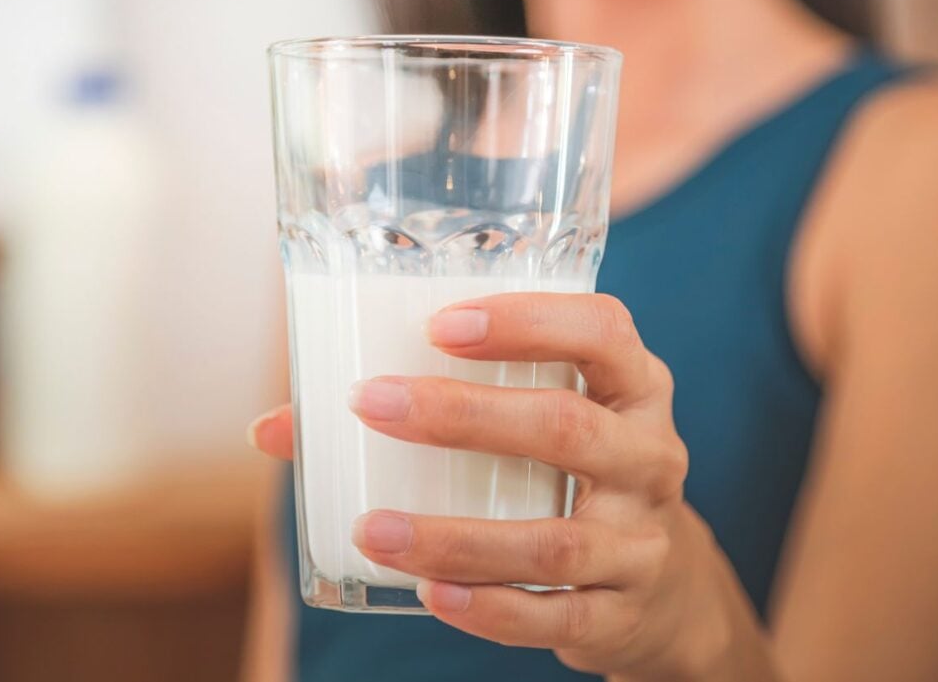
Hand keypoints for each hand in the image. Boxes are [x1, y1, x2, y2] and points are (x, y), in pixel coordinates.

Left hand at [250, 293, 745, 680]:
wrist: (663, 588)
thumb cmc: (572, 478)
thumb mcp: (537, 428)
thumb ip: (432, 410)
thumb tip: (274, 428)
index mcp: (632, 388)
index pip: (601, 331)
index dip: (528, 320)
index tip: (440, 323)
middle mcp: (649, 457)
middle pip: (567, 428)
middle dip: (465, 415)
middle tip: (374, 404)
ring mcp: (641, 540)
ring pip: (554, 539)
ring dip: (456, 534)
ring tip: (373, 528)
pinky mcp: (621, 611)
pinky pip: (556, 616)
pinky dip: (490, 608)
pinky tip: (430, 593)